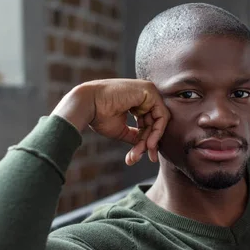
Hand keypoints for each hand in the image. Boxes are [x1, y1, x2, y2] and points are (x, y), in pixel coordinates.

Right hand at [52, 79, 169, 165]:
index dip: (145, 141)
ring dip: (151, 141)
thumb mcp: (122, 130)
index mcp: (136, 100)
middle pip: (154, 123)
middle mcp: (144, 94)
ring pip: (159, 122)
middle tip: (143, 159)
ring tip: (139, 153)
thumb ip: (136, 136)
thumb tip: (147, 147)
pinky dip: (157, 132)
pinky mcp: (149, 91)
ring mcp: (148, 91)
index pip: (148, 123)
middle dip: (148, 144)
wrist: (87, 105)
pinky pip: (162, 116)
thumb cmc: (99, 116)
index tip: (136, 157)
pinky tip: (149, 144)